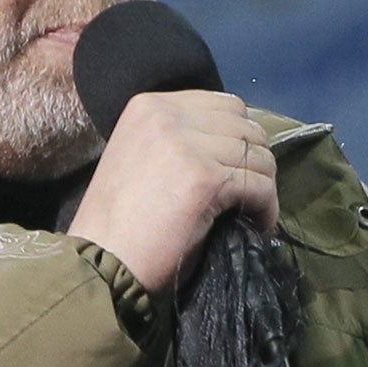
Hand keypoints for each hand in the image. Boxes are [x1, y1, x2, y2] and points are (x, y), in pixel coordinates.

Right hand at [68, 91, 278, 293]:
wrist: (101, 261)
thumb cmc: (121, 222)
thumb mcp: (141, 157)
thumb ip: (180, 139)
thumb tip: (232, 143)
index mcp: (150, 106)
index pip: (225, 105)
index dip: (241, 138)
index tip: (238, 168)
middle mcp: (168, 115)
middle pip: (247, 127)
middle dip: (256, 162)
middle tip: (251, 194)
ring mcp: (187, 144)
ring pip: (259, 156)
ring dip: (264, 186)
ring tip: (253, 212)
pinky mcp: (205, 178)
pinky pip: (260, 185)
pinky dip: (266, 207)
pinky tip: (257, 224)